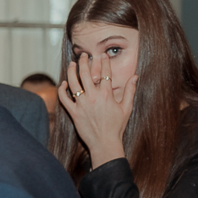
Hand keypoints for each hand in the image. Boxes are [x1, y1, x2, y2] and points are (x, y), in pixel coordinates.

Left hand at [58, 52, 137, 169]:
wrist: (105, 142)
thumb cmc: (117, 126)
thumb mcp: (126, 108)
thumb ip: (130, 91)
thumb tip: (135, 76)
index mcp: (106, 94)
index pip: (104, 73)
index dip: (103, 62)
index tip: (102, 55)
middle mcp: (93, 97)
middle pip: (86, 74)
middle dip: (84, 62)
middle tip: (83, 55)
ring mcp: (82, 104)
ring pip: (73, 83)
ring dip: (71, 71)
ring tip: (72, 64)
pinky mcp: (73, 112)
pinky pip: (64, 98)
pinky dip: (62, 90)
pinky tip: (63, 83)